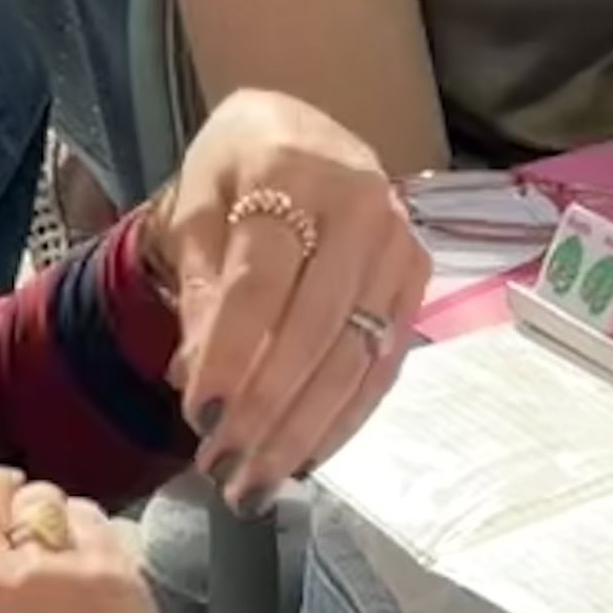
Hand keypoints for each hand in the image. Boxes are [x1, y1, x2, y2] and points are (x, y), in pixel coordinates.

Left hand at [146, 93, 428, 502]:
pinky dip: (345, 418)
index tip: (200, 418)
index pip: (262, 281)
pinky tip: (307, 456)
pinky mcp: (418, 280)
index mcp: (292, 171)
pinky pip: (385, 364)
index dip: (232, 353)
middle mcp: (361, 207)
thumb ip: (198, 285)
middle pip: (314, 329)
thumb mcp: (194, 206)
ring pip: (355, 357)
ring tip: (256, 482)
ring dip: (305, 430)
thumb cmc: (237, 172)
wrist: (303, 130)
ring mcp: (399, 246)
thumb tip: (198, 376)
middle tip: (224, 470)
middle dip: (268, 410)